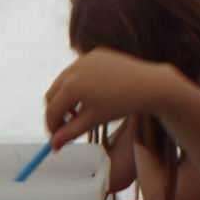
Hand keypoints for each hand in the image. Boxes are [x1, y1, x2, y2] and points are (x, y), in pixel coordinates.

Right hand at [43, 48, 168, 149]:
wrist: (148, 84)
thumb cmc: (120, 105)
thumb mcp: (92, 121)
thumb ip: (69, 133)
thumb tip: (53, 145)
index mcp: (71, 87)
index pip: (51, 111)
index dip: (52, 127)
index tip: (57, 138)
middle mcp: (73, 69)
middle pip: (52, 94)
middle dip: (57, 112)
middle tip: (66, 126)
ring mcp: (83, 59)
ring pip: (64, 81)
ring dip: (66, 97)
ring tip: (82, 110)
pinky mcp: (94, 54)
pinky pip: (79, 71)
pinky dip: (79, 83)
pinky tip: (95, 94)